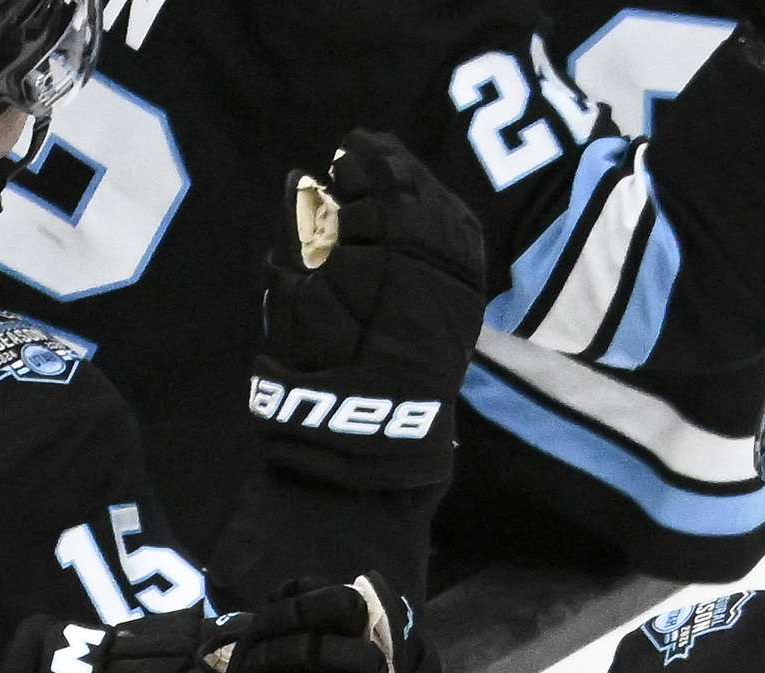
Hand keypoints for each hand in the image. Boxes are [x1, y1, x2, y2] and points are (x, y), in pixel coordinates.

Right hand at [253, 132, 484, 494]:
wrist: (372, 430)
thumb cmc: (321, 369)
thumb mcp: (294, 299)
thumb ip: (298, 232)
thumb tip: (301, 178)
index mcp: (388, 255)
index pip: (385, 188)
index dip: (366, 163)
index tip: (345, 149)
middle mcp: (430, 264)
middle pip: (419, 195)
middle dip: (393, 168)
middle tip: (367, 149)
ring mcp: (457, 283)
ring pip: (447, 215)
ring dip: (422, 189)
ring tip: (395, 173)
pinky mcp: (470, 304)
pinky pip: (467, 245)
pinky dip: (449, 219)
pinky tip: (430, 208)